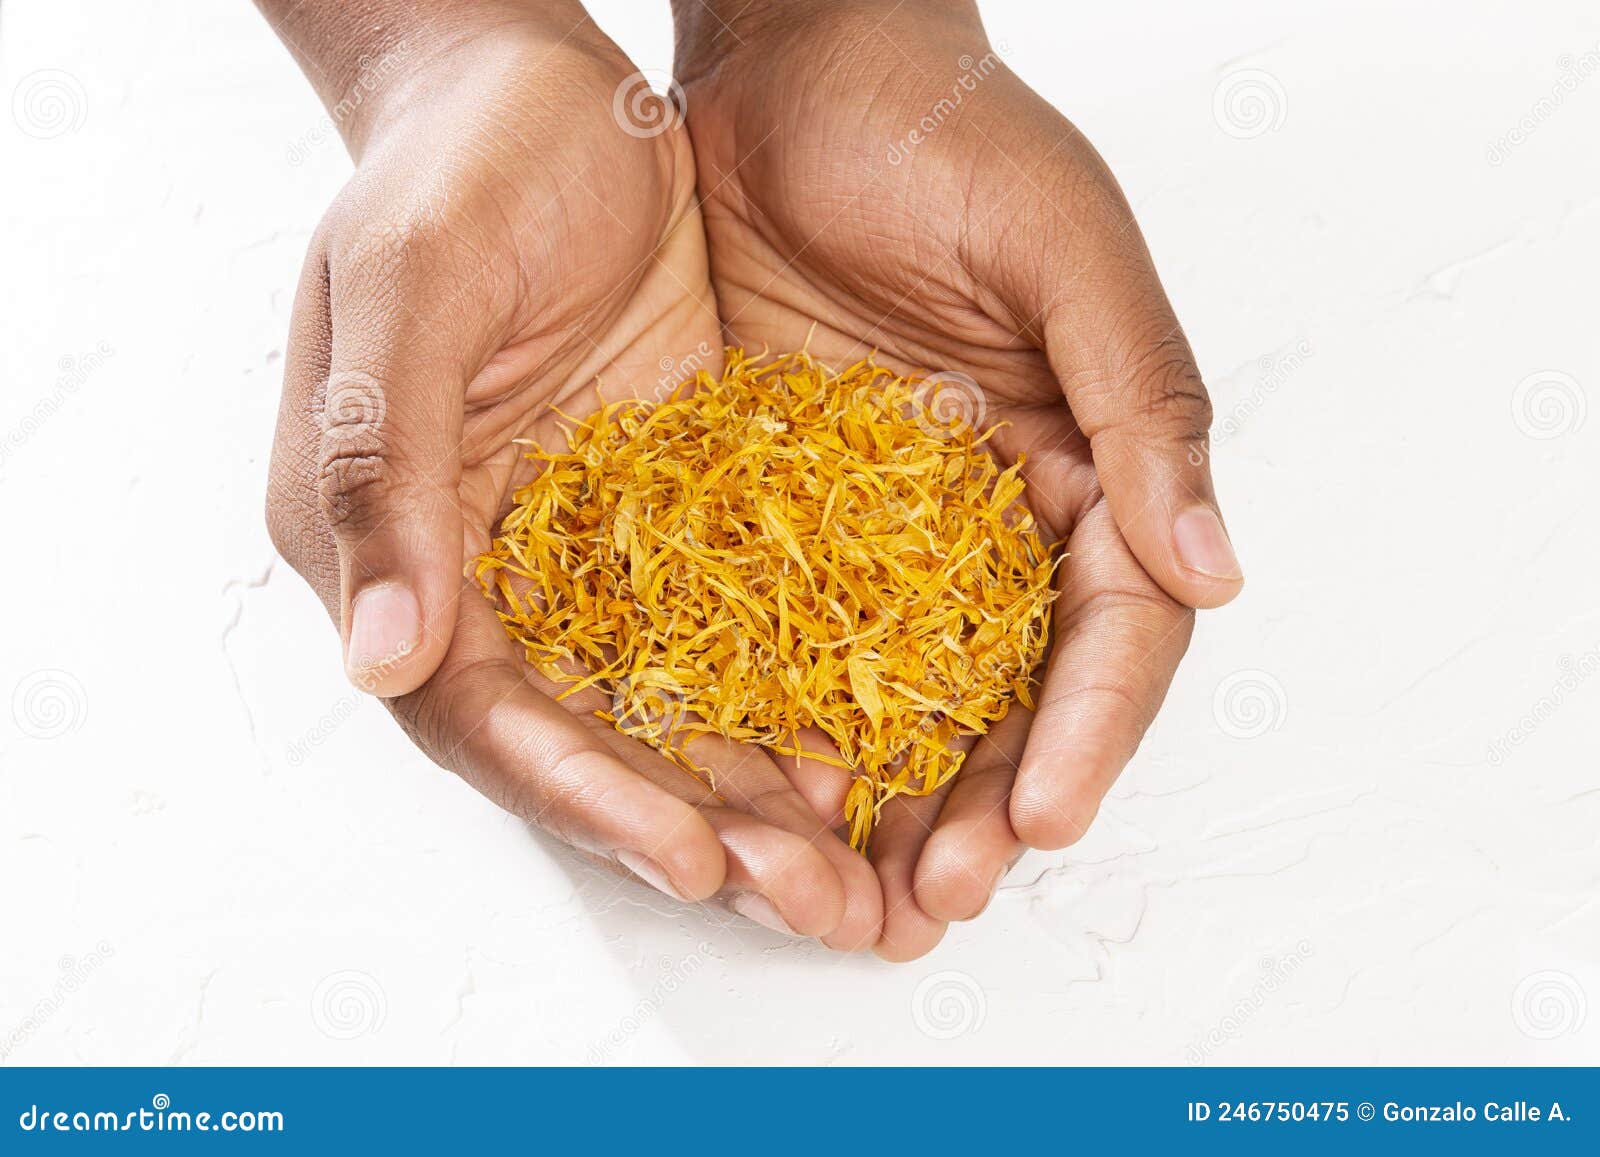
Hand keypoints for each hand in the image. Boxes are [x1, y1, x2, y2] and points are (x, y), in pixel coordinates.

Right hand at [260, 1, 880, 947]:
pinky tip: (866, 740)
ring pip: (668, 705)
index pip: (480, 710)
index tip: (690, 854)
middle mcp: (483, 567)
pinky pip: (732, 629)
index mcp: (394, 536)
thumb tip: (378, 663)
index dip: (581, 791)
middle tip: (809, 897)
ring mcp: (581, 545)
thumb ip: (386, 472)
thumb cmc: (456, 162)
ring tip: (854, 858)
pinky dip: (790, 691)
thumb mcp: (409, 290)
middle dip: (692, 827)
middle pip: (585, 738)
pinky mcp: (669, 511)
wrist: (544, 85)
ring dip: (753, 789)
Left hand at [674, 0, 1243, 957]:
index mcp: (1087, 462)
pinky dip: (781, 720)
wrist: (791, 70)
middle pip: (1009, 690)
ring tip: (849, 892)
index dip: (1092, 728)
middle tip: (939, 895)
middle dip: (985, 800)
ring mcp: (884, 527)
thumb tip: (1217, 569)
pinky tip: (759, 790)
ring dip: (885, 795)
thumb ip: (1142, 402)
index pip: (1116, 627)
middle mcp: (992, 515)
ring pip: (899, 691)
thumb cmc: (945, 132)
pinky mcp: (777, 515)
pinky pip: (782, 637)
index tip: (1050, 816)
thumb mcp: (1061, 249)